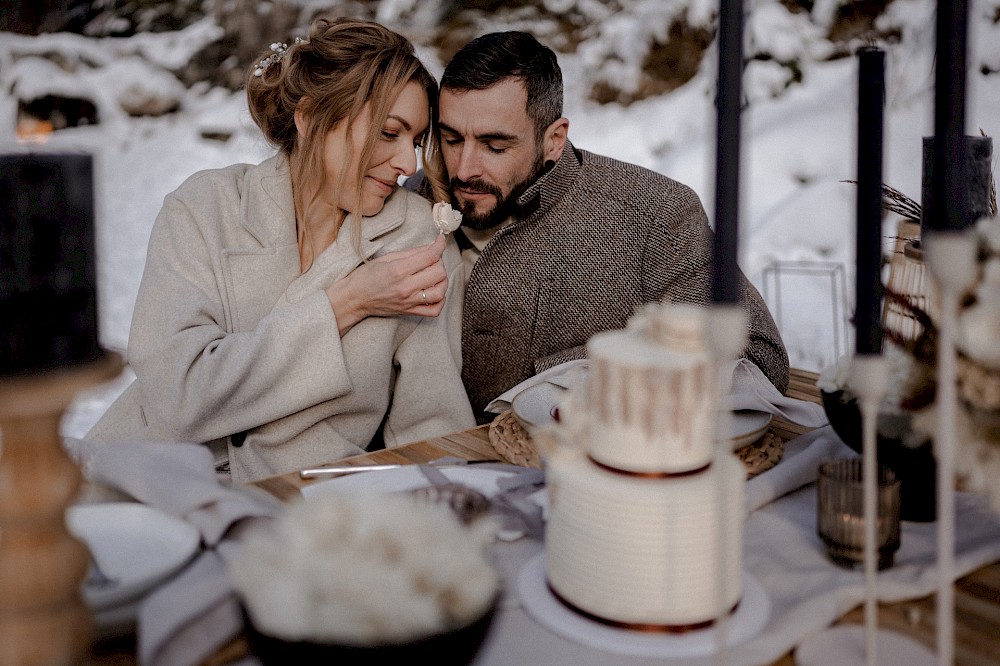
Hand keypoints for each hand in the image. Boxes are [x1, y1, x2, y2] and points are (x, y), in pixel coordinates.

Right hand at [327, 235, 448, 334]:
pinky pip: (434, 311)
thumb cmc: (366, 277)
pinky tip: (434, 292)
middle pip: (439, 273)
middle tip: (432, 260)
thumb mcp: (386, 258)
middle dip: (439, 262)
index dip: (439, 245)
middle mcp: (406, 287)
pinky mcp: (410, 312)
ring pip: (440, 292)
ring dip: (442, 281)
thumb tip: (430, 247)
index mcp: (398, 270)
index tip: (440, 241)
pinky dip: (440, 301)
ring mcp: (409, 301)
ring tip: (434, 276)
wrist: (354, 299)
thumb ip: (411, 253)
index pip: (429, 256)